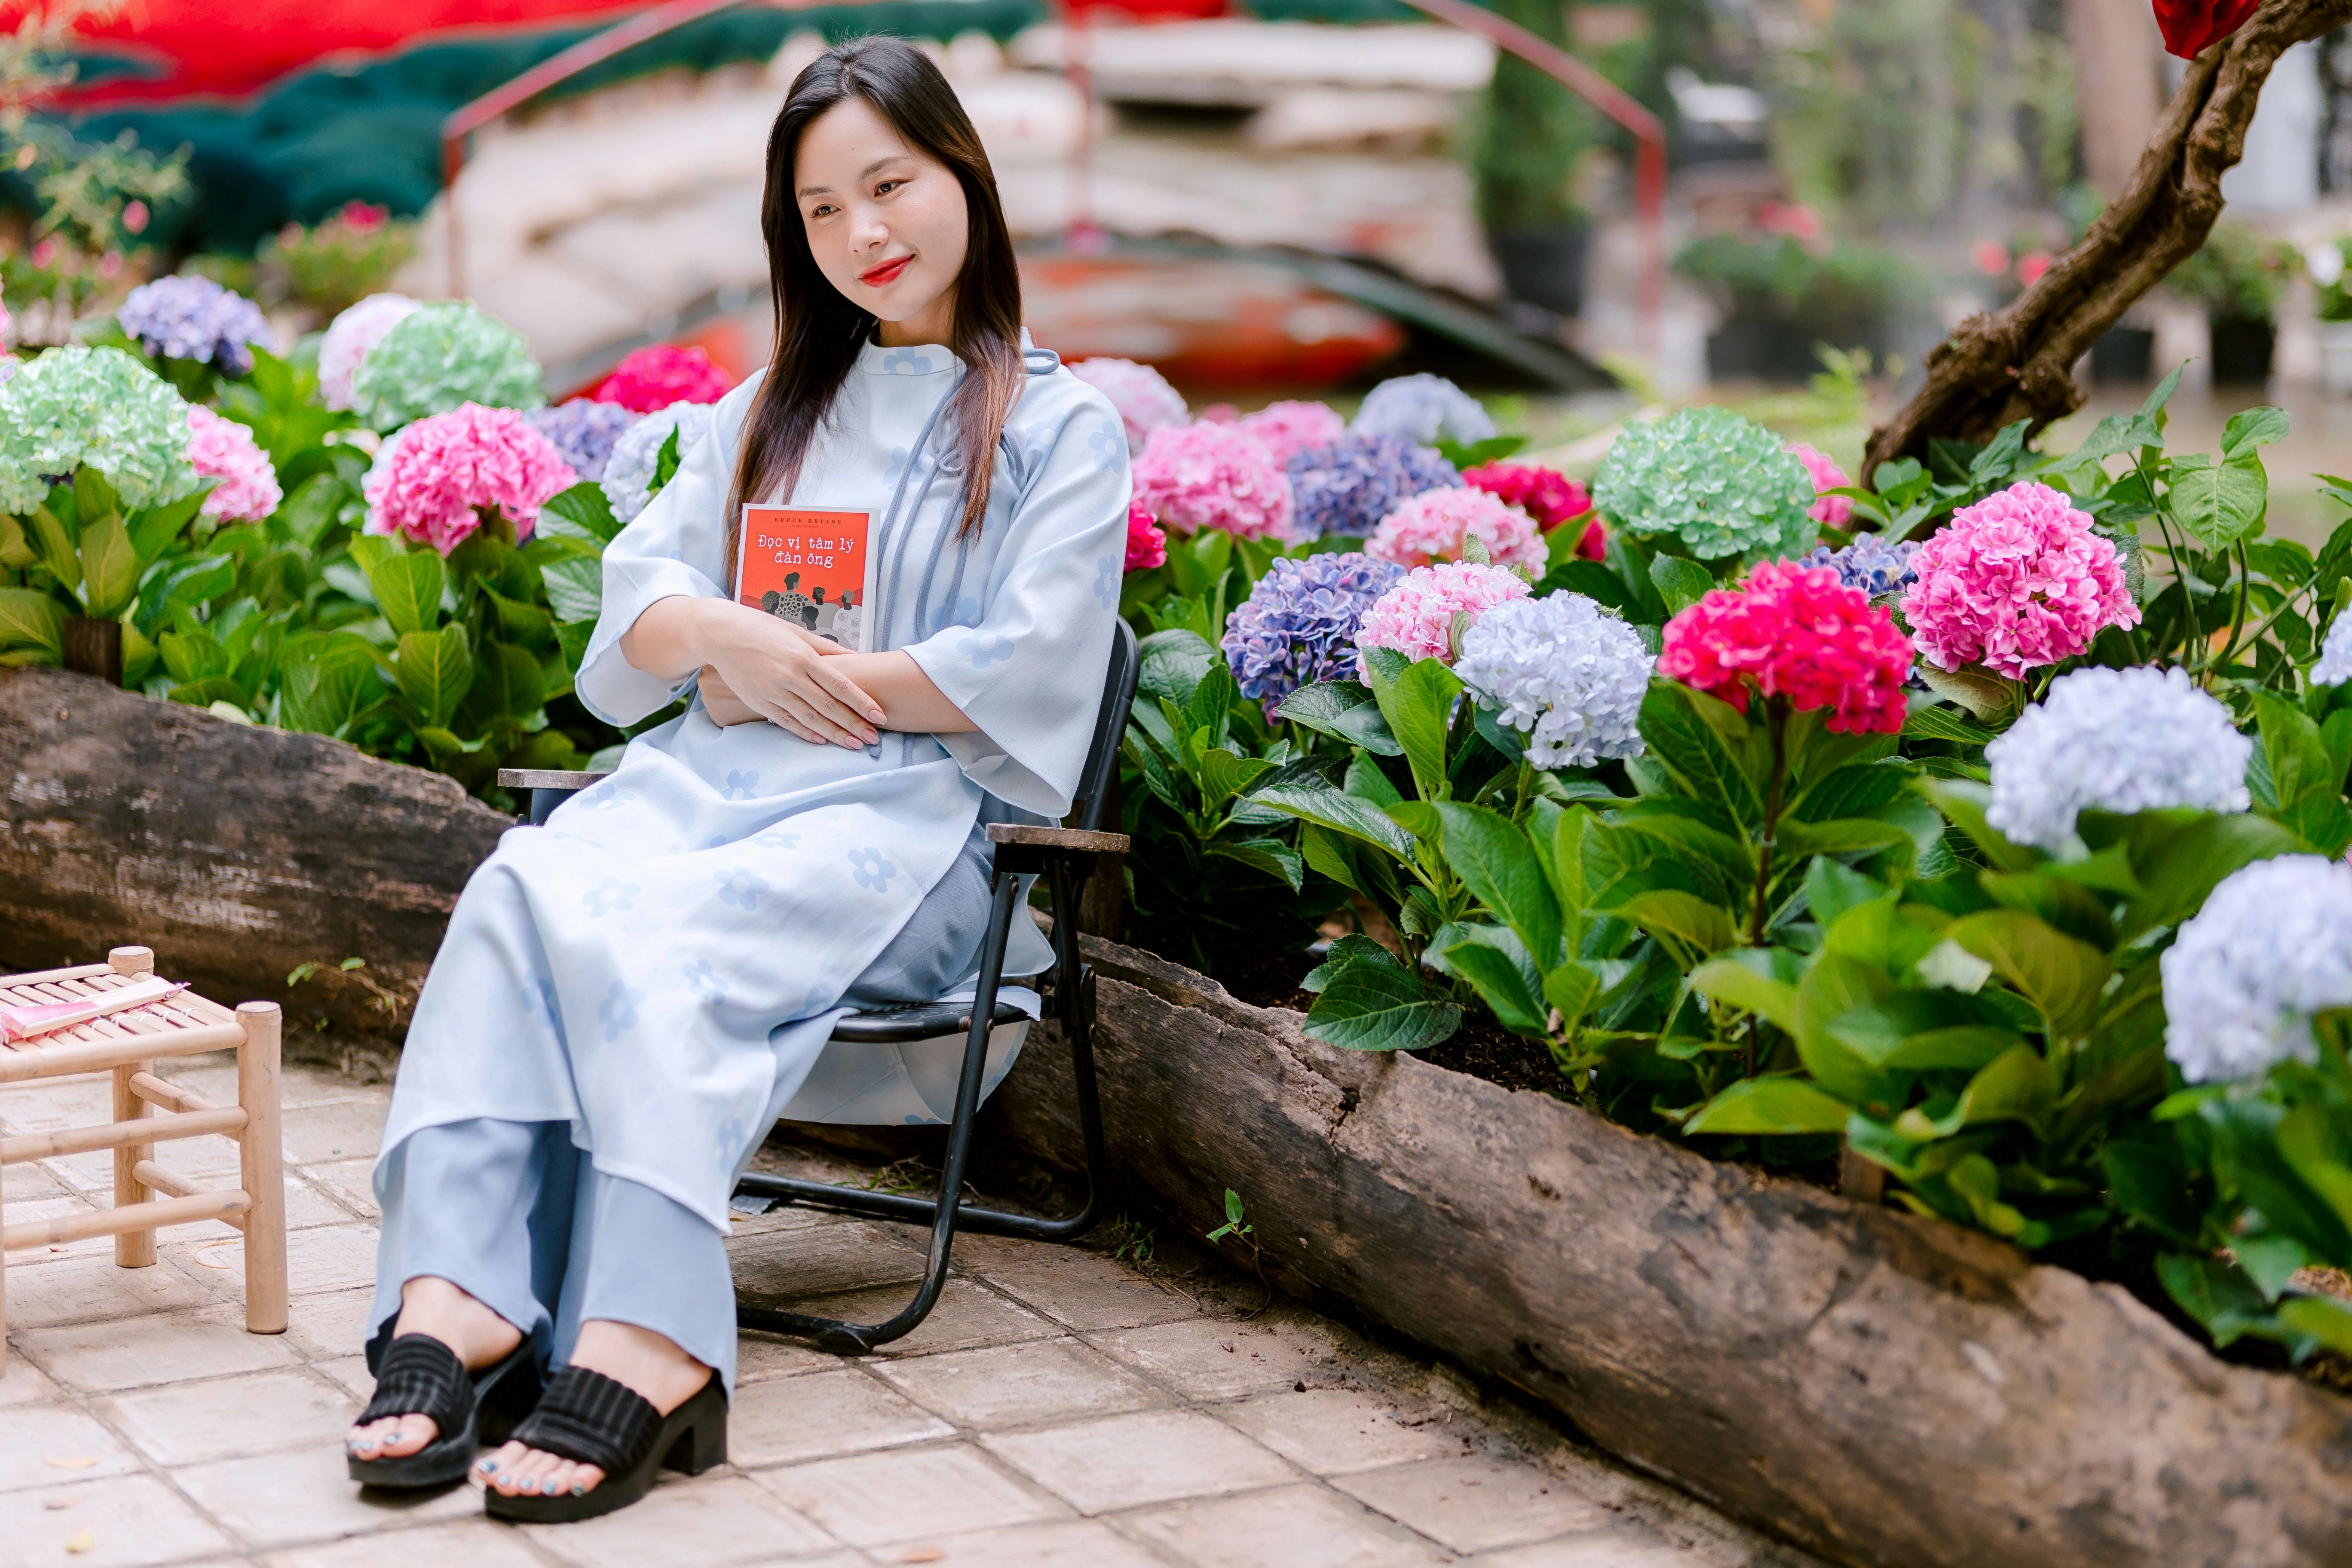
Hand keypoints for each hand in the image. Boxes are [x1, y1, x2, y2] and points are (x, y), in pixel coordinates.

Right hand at [706, 611, 883, 748]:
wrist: (721, 634)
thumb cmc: (762, 629)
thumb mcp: (797, 632)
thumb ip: (828, 648)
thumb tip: (857, 657)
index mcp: (804, 657)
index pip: (840, 684)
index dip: (862, 702)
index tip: (879, 716)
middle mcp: (790, 676)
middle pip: (828, 706)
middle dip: (853, 724)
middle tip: (873, 738)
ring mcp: (774, 692)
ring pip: (810, 719)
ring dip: (834, 734)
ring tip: (854, 745)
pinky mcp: (759, 702)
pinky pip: (786, 722)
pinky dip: (805, 733)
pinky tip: (821, 741)